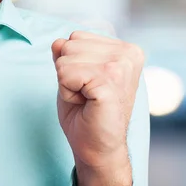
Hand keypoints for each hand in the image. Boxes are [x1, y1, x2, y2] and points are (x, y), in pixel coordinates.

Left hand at [51, 31, 143, 185]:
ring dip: (66, 82)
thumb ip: (67, 55)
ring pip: (64, 57)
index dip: (70, 63)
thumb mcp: (73, 76)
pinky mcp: (109, 82)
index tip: (86, 85)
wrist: (97, 148)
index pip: (75, 36)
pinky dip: (66, 91)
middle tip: (84, 94)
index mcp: (125, 49)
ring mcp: (120, 67)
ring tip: (85, 98)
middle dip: (66, 72)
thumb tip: (58, 41)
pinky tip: (85, 103)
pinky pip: (65, 73)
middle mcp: (127, 53)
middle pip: (68, 44)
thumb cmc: (86, 113)